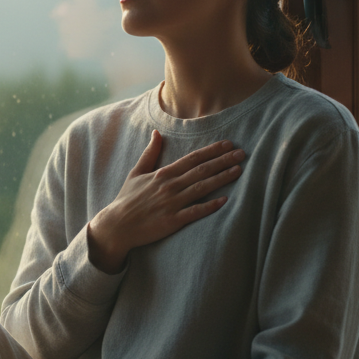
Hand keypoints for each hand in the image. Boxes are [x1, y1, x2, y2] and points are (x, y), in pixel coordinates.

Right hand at [87, 130, 244, 272]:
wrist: (116, 225)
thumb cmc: (127, 199)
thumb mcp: (136, 173)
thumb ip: (150, 154)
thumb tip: (156, 133)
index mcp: (163, 174)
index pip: (192, 158)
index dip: (211, 151)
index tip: (228, 144)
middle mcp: (169, 186)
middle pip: (201, 170)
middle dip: (223, 161)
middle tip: (242, 153)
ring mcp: (171, 203)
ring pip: (201, 188)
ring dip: (221, 178)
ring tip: (238, 170)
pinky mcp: (172, 220)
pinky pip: (194, 212)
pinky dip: (209, 206)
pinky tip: (224, 200)